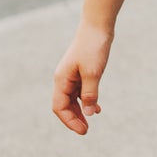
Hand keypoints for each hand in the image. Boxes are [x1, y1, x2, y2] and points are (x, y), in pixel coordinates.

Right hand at [51, 20, 112, 134]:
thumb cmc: (93, 47)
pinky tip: (97, 107)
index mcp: (61, 80)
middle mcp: (63, 79)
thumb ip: (90, 94)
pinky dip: (87, 100)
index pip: (59, 107)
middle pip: (64, 105)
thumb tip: (89, 114)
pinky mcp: (80, 71)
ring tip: (91, 121)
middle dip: (74, 119)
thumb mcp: (93, 73)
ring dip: (80, 111)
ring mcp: (71, 75)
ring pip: (72, 99)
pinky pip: (80, 91)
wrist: (97, 26)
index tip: (83, 130)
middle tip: (86, 130)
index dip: (69, 121)